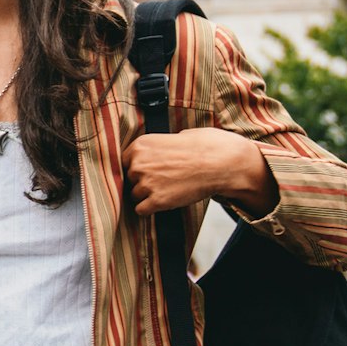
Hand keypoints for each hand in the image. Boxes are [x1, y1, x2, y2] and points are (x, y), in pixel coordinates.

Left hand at [122, 127, 277, 216]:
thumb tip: (158, 150)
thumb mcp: (177, 135)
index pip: (125, 162)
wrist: (222, 164)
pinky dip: (150, 209)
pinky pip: (141, 210)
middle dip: (142, 182)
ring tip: (167, 190)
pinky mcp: (156, 201)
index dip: (137, 168)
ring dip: (147, 196)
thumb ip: (160, 145)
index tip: (148, 172)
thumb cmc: (206, 147)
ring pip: (135, 196)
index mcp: (140, 145)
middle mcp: (138, 163)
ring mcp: (146, 183)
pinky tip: (162, 203)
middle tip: (163, 181)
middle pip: (129, 179)